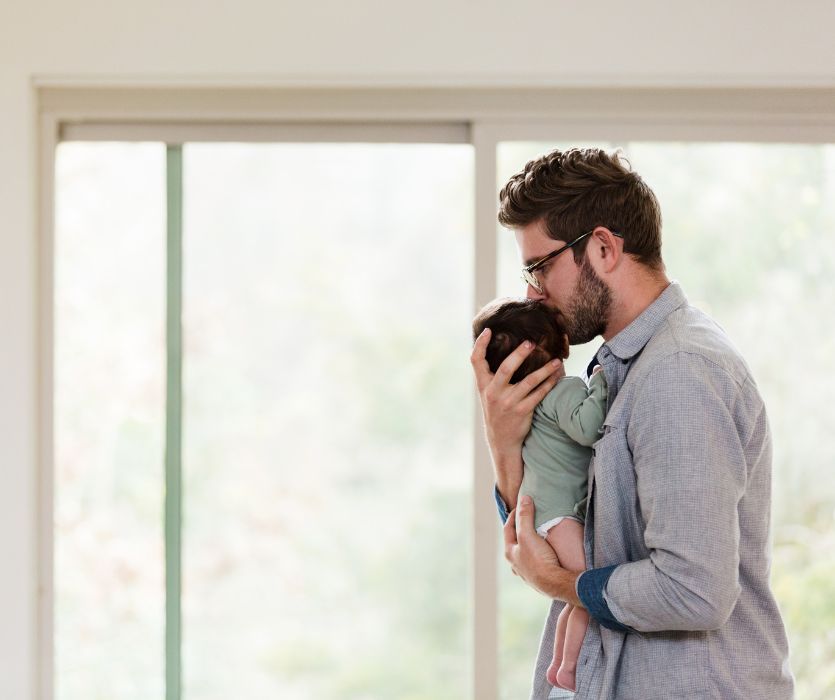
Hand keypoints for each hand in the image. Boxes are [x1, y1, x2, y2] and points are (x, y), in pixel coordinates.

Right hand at [471, 329, 564, 496]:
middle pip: (505, 368)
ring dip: (545, 370)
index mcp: (483, 385)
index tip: (489, 330)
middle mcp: (493, 392)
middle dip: (519, 354)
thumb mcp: (487, 393)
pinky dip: (550, 383)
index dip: (480, 344)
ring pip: (529, 381)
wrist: (501, 440)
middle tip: (531, 343)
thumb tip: (502, 349)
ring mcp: (508, 403)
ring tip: (557, 361)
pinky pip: (539, 394)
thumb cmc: (496, 410)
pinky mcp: (522, 412)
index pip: (476, 361)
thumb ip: (491, 376)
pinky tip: (557, 375)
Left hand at [504, 496, 580, 604]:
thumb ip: (525, 517)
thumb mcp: (528, 534)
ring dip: (529, 544)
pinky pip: (537, 562)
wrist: (555, 583)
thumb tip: (524, 499)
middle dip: (521, 529)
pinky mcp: (539, 577)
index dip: (514, 515)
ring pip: (525, 553)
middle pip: (515, 542)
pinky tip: (546, 553)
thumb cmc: (538, 559)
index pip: (508, 528)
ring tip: (538, 535)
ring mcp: (527, 572)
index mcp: (510, 552)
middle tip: (529, 519)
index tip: (522, 505)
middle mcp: (516, 563)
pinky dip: (539, 554)